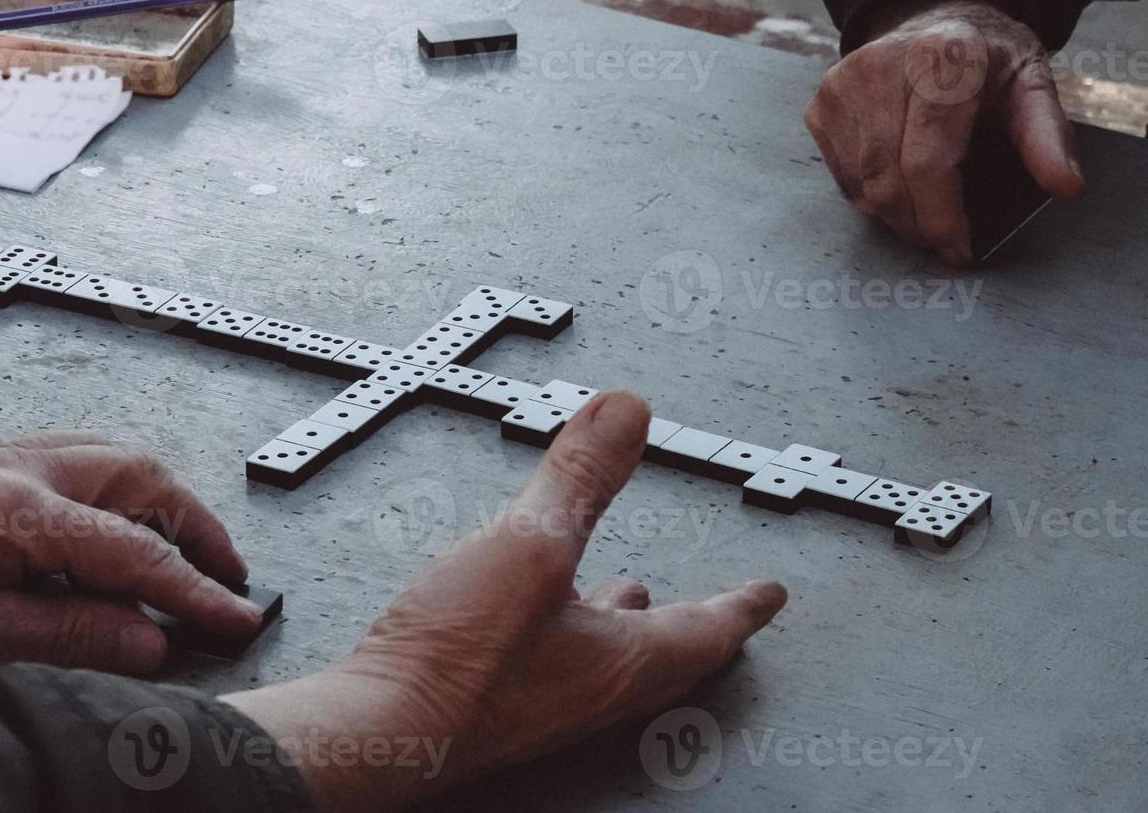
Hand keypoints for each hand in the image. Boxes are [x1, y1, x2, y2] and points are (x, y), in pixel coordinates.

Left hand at [0, 433, 261, 673]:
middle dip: (195, 527)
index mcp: (16, 508)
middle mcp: (17, 468)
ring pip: (113, 460)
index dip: (195, 591)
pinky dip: (117, 495)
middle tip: (226, 576)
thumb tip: (144, 640)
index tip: (236, 615)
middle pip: (141, 480)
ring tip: (183, 552)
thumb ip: (63, 631)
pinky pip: (76, 462)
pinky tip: (110, 530)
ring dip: (161, 504)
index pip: (135, 553)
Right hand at [226, 392, 786, 809]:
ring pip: (608, 660)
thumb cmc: (458, 662)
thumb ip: (582, 478)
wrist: (377, 734)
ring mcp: (542, 702)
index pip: (708, 630)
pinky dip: (567, 627)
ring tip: (625, 595)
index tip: (770, 594)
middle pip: (665, 655)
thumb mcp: (532, 545)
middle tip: (713, 609)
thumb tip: (627, 412)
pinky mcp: (495, 701)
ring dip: (627, 626)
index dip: (743, 605)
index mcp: (621, 661)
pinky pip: (556, 660)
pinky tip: (532, 610)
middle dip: (692, 624)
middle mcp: (589, 690)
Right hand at [804, 0, 1084, 265]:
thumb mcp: (1030, 85)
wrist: (933, 18)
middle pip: (890, 180)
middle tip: (944, 242)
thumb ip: (1047, 136)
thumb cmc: (986, 62)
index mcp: (945, 56)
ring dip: (895, 216)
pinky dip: (871, 197)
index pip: (928, 159)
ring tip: (925, 216)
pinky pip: (843, 176)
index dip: (942, 217)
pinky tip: (899, 187)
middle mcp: (883, 65)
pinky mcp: (822, 104)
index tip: (960, 250)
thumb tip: (1066, 188)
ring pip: (863, 185)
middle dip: (918, 226)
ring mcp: (843, 85)